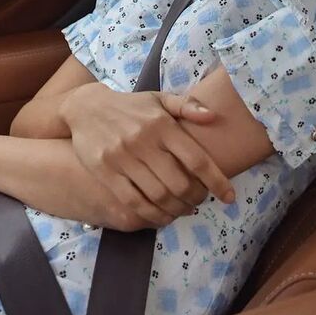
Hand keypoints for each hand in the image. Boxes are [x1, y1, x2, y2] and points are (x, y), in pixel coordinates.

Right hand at [59, 82, 235, 227]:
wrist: (86, 108)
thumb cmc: (131, 106)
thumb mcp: (158, 99)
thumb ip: (186, 106)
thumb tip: (214, 116)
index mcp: (162, 124)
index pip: (197, 159)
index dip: (217, 181)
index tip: (229, 197)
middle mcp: (144, 141)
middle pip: (179, 183)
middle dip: (195, 199)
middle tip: (200, 202)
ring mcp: (123, 158)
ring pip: (158, 196)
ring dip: (176, 210)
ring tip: (183, 210)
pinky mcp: (106, 172)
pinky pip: (134, 202)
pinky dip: (152, 215)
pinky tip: (161, 215)